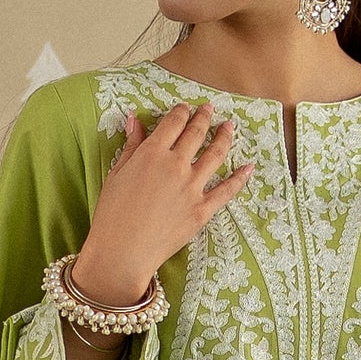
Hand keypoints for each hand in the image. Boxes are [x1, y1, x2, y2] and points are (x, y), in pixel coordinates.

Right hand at [68, 100, 252, 309]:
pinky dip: (240, 177)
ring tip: (229, 126)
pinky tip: (248, 166)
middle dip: (204, 117)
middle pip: (196, 133)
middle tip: (210, 109)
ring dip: (224, 136)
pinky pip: (227, 190)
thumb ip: (131, 145)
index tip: (185, 108)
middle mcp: (176, 165)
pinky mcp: (202, 210)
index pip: (173, 123)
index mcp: (152, 153)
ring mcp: (192, 187)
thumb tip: (135, 118)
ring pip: (215, 154)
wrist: (122, 252)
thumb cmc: (112, 214)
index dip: (181, 112)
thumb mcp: (116, 174)